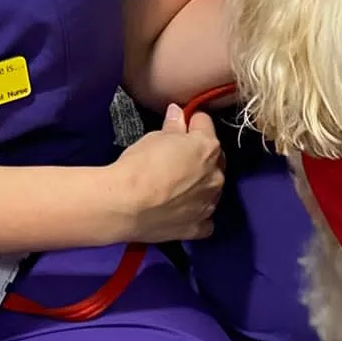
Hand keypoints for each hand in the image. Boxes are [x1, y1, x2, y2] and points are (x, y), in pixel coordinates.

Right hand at [107, 105, 223, 242]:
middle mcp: (216, 176)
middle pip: (214, 159)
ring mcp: (209, 204)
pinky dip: (196, 213)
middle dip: (199, 155)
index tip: (181, 124)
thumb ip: (173, 127)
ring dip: (199, 185)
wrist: (125, 205)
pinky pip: (205, 219)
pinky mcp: (198, 227)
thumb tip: (178, 113)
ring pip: (211, 189)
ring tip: (175, 187)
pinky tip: (180, 210)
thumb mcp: (155, 138)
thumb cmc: (139, 166)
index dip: (191, 122)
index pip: (205, 124)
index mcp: (208, 148)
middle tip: (176, 157)